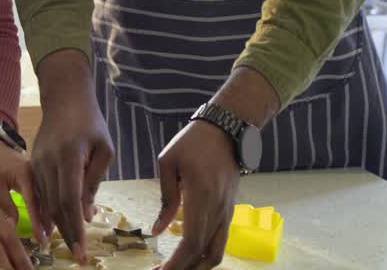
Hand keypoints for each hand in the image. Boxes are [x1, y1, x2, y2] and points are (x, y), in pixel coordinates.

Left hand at [0, 134, 46, 245]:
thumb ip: (5, 206)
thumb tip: (14, 227)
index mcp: (27, 175)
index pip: (35, 203)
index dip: (38, 223)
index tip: (42, 240)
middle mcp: (38, 174)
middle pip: (48, 201)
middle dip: (50, 222)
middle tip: (51, 241)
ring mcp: (41, 174)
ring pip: (49, 198)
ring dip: (51, 216)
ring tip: (54, 235)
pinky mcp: (40, 176)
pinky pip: (46, 194)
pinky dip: (48, 208)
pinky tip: (50, 221)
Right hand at [31, 50, 113, 263]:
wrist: (64, 97)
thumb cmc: (90, 122)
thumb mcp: (103, 150)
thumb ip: (94, 182)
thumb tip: (87, 214)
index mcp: (69, 156)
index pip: (70, 200)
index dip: (75, 228)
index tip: (81, 251)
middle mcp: (49, 161)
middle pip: (55, 205)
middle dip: (67, 233)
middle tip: (78, 256)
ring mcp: (37, 161)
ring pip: (45, 201)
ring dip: (57, 224)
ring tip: (69, 244)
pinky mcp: (33, 161)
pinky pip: (40, 191)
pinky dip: (48, 210)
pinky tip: (56, 224)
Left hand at [149, 121, 241, 269]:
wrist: (227, 130)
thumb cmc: (193, 142)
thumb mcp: (169, 163)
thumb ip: (165, 199)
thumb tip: (156, 231)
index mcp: (200, 197)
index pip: (191, 242)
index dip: (176, 263)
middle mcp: (218, 209)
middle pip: (204, 254)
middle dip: (184, 269)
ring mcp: (227, 211)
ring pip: (217, 252)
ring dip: (197, 266)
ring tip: (175, 268)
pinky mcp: (229, 210)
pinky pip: (221, 241)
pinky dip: (205, 254)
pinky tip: (189, 254)